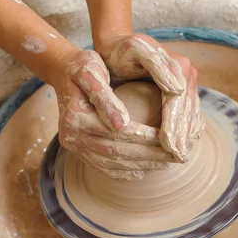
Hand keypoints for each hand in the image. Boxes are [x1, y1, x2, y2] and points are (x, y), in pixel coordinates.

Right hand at [49, 48, 174, 179]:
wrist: (63, 72)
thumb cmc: (82, 67)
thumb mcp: (91, 71)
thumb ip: (104, 96)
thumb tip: (120, 124)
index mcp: (77, 118)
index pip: (118, 134)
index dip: (144, 138)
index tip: (168, 139)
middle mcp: (72, 137)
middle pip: (116, 153)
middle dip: (148, 156)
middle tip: (174, 156)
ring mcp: (74, 147)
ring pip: (112, 164)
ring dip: (140, 165)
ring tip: (165, 163)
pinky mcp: (79, 152)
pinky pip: (103, 167)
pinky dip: (124, 171)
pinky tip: (143, 169)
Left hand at [97, 33, 204, 162]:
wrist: (117, 43)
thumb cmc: (120, 49)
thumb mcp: (137, 50)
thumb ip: (158, 66)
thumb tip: (179, 89)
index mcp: (179, 66)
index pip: (181, 103)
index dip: (176, 125)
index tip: (171, 147)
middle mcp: (187, 74)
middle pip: (189, 111)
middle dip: (183, 136)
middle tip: (178, 158)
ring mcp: (186, 82)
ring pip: (190, 115)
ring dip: (186, 137)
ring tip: (179, 157)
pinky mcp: (180, 90)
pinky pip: (186, 114)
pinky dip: (184, 131)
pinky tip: (178, 147)